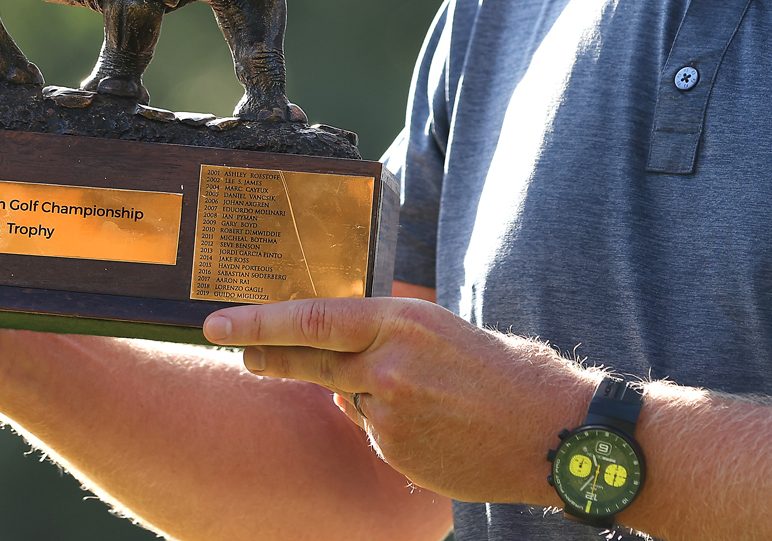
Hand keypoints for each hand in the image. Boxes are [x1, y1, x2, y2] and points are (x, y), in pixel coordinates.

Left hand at [206, 296, 594, 504]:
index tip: (217, 323)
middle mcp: (387, 365)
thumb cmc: (510, 373)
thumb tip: (346, 344)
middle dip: (267, 356)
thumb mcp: (446, 330)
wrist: (554, 433)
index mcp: (401, 321)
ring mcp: (388, 414)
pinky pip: (373, 431)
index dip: (257, 322)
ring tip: (426, 395)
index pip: (310, 319)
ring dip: (361, 392)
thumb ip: (391, 333)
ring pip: (347, 397)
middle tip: (239, 351)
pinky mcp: (396, 452)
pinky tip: (435, 425)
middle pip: (305, 360)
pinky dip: (388, 424)